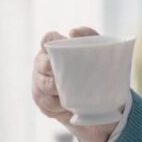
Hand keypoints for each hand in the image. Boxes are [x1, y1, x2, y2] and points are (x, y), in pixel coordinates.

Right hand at [31, 26, 119, 141]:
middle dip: (51, 74)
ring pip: (41, 89)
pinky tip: (65, 109)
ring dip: (54, 94)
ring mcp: (40, 83)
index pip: (47, 40)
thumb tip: (72, 32)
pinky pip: (45, 106)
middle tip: (64, 80)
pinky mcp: (43, 102)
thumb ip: (88, 35)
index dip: (48, 43)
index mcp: (54, 49)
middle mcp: (43, 64)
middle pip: (41, 66)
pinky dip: (56, 109)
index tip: (56, 51)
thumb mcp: (97, 50)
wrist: (101, 97)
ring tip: (66, 98)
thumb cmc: (95, 67)